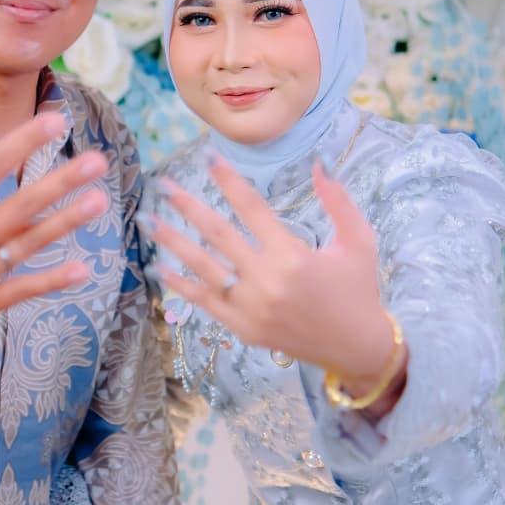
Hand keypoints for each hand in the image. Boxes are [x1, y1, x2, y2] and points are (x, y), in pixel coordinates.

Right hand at [0, 109, 106, 385]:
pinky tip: (83, 268)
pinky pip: (23, 290)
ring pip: (31, 244)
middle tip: (98, 161)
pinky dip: (53, 280)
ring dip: (68, 222)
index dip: (26, 141)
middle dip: (63, 180)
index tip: (55, 120)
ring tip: (100, 200)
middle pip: (24, 206)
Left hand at [150, 155, 395, 392]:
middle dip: (187, 205)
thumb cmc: (359, 289)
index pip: (251, 207)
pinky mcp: (242, 328)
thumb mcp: (359, 240)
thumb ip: (338, 200)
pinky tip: (156, 268)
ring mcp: (250, 307)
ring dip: (171, 241)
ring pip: (202, 267)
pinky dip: (179, 284)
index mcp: (293, 255)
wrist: (358, 348)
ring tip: (146, 219)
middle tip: (162, 184)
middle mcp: (267, 280)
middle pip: (217, 234)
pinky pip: (204, 301)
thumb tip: (319, 161)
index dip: (227, 179)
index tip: (207, 156)